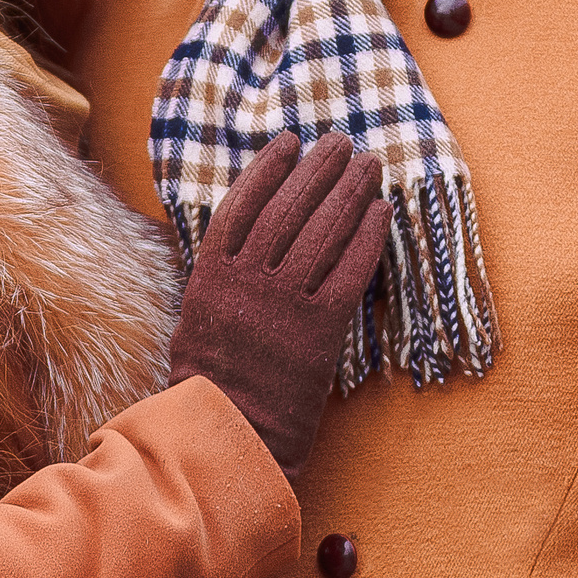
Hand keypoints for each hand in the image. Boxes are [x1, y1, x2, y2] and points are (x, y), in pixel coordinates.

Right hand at [167, 133, 388, 480]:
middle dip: (318, 170)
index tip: (290, 142)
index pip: (243, 205)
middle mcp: (247, 282)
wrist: (233, 435)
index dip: (268, 169)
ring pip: (322, 232)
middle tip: (341, 143)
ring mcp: (284, 304)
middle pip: (289, 208)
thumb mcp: (196, 317)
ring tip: (367, 165)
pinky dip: (369, 238)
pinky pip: (350, 271)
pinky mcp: (320, 330)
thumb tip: (245, 234)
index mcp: (211, 275)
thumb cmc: (212, 381)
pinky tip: (382, 212)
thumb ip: (219, 275)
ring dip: (349, 192)